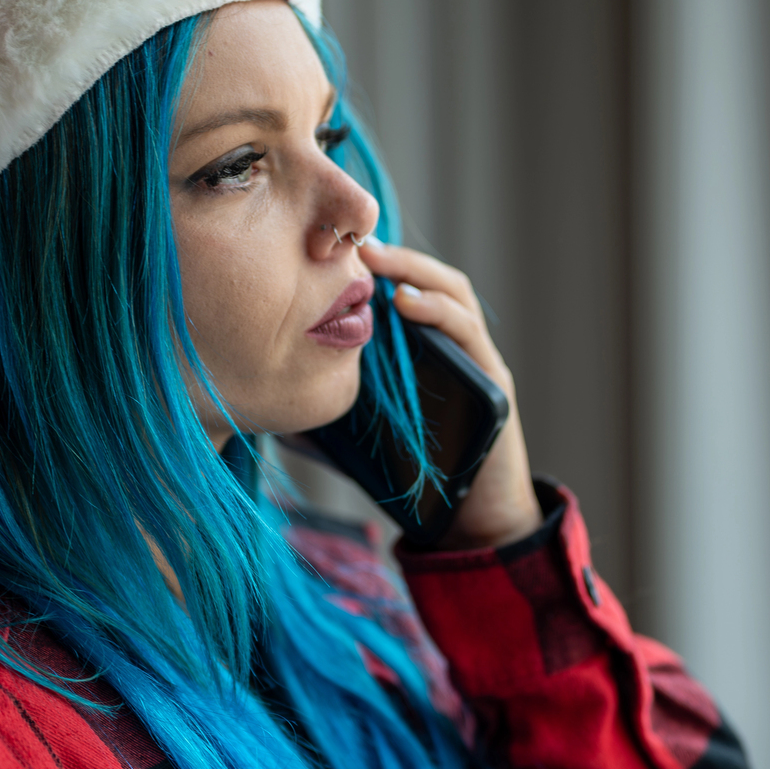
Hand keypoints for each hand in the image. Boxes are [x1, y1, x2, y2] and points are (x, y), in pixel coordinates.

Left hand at [357, 237, 542, 548]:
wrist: (469, 523)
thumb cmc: (418, 478)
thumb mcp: (366, 438)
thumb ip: (332, 417)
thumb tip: (275, 408)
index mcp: (427, 355)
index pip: (405, 295)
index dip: (376, 270)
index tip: (334, 253)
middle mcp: (456, 349)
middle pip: (430, 283)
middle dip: (396, 260)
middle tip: (356, 245)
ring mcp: (478, 361)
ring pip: (455, 297)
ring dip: (419, 274)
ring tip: (381, 267)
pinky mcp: (494, 381)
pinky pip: (469, 334)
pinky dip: (440, 311)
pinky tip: (407, 304)